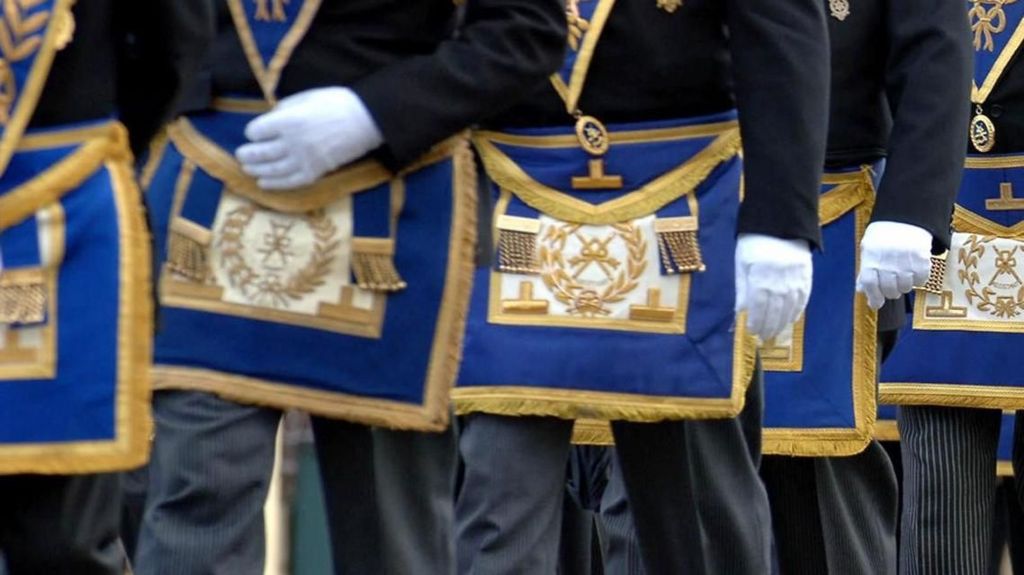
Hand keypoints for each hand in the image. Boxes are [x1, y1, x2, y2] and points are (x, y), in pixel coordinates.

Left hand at [236, 87, 383, 189]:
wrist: (365, 121)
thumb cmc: (336, 103)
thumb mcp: (306, 97)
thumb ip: (285, 109)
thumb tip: (271, 119)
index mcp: (288, 121)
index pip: (257, 131)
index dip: (253, 132)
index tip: (256, 132)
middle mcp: (292, 143)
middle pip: (260, 153)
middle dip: (247, 155)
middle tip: (241, 155)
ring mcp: (304, 160)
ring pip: (272, 170)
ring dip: (256, 170)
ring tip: (248, 169)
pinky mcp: (315, 172)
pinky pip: (290, 182)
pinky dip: (274, 184)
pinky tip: (264, 183)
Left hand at [735, 234, 812, 340]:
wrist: (781, 221)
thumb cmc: (754, 242)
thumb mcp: (742, 264)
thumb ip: (742, 290)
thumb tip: (739, 313)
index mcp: (760, 280)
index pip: (758, 309)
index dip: (755, 323)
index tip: (752, 333)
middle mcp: (779, 284)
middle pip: (775, 312)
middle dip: (768, 327)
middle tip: (764, 338)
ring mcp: (795, 281)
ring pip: (790, 309)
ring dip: (783, 324)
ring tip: (776, 333)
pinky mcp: (806, 276)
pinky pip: (803, 299)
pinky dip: (797, 311)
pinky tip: (792, 319)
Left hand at [856, 221, 931, 309]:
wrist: (906, 217)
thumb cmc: (884, 235)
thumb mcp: (869, 249)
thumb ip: (865, 270)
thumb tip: (861, 290)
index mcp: (871, 258)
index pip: (870, 285)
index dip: (873, 297)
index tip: (876, 304)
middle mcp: (887, 262)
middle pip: (889, 289)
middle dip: (890, 293)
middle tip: (892, 289)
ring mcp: (905, 262)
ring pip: (905, 287)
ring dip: (904, 286)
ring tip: (903, 277)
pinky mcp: (921, 260)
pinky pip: (921, 280)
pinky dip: (918, 280)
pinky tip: (914, 272)